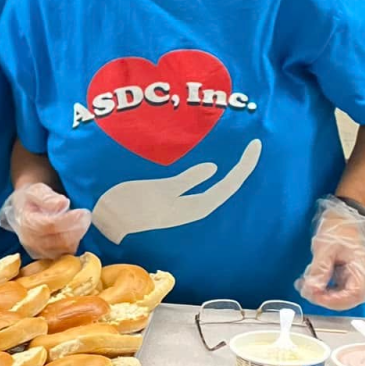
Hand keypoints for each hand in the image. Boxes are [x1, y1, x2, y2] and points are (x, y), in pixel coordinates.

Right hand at [0, 183, 92, 258]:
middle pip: (61, 240)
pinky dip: (73, 243)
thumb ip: (47, 197)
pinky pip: (66, 254)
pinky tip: (73, 231)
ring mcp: (38, 251)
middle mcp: (30, 240)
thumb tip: (62, 203)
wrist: (23, 210)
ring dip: (77, 235)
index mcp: (27, 222)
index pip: (51, 225)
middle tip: (86, 215)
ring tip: (80, 221)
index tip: (83, 211)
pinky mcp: (46, 257)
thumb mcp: (35, 190)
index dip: (70, 219)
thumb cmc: (30, 199)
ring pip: (66, 248)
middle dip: (78, 228)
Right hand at [91, 139, 262, 244]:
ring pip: (216, 186)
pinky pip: (201, 184)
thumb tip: (215, 168)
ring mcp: (185, 203)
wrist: (109, 221)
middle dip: (241, 166)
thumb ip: (187, 180)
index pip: (228, 185)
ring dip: (228, 171)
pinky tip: (212, 166)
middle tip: (254, 144)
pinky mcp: (174, 199)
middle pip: (227, 185)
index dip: (244, 166)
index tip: (255, 145)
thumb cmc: (133, 206)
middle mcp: (195, 206)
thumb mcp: (160, 190)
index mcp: (196, 206)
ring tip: (240, 153)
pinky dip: (211, 173)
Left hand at [296, 196, 364, 310]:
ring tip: (305, 285)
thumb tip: (312, 290)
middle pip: (347, 299)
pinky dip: (323, 288)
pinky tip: (310, 281)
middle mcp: (363, 275)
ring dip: (323, 294)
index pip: (353, 295)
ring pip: (341, 295)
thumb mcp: (325, 248)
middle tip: (308, 291)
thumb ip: (319, 271)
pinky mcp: (347, 274)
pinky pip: (337, 287)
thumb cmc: (340, 227)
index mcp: (362, 268)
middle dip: (326, 299)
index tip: (316, 296)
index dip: (334, 301)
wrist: (344, 216)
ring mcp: (355, 276)